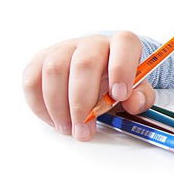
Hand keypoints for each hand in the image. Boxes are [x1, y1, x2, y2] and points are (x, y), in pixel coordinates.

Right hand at [22, 31, 155, 140]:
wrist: (99, 72)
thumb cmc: (118, 82)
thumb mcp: (137, 90)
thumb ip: (141, 96)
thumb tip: (134, 102)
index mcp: (122, 44)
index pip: (124, 44)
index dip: (121, 69)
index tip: (119, 96)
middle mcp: (93, 43)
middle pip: (84, 64)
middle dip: (82, 102)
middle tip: (84, 130)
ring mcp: (65, 48)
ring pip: (54, 71)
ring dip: (59, 107)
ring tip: (69, 129)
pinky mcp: (41, 60)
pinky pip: (32, 80)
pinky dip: (40, 105)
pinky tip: (54, 120)